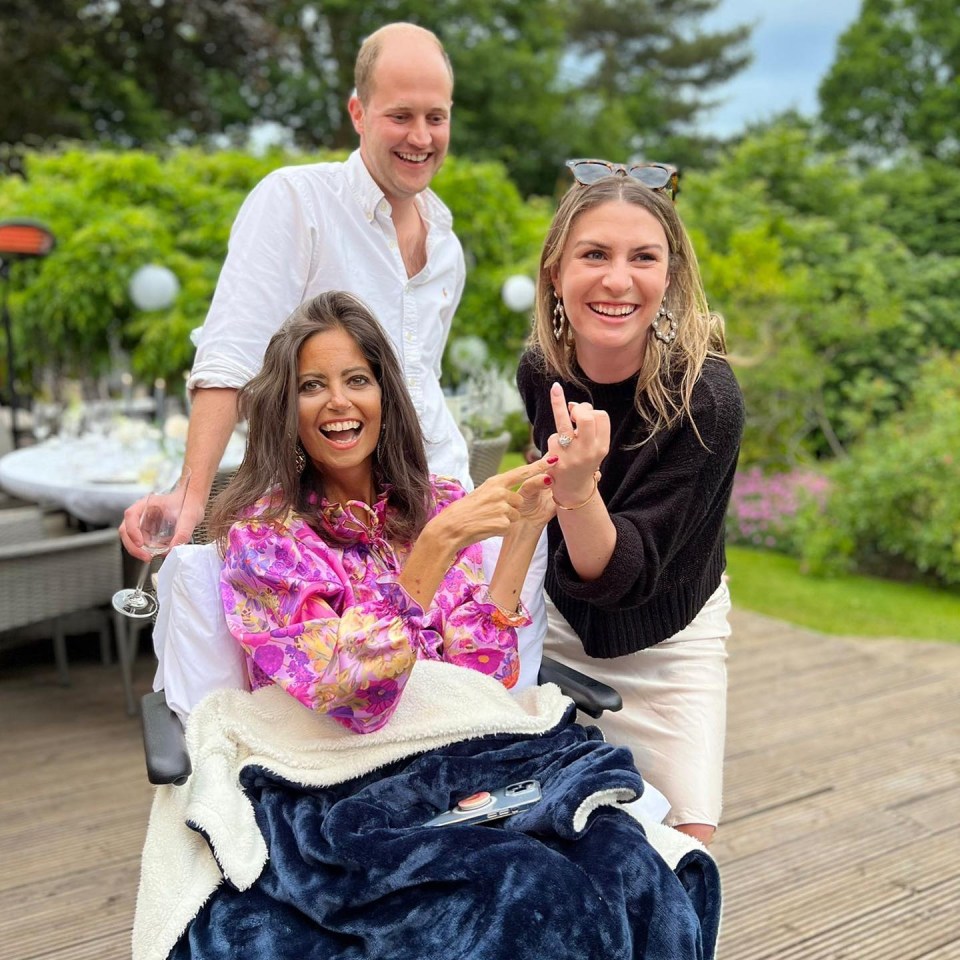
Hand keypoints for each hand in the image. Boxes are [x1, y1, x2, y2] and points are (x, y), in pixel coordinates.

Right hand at [118, 489, 204, 560]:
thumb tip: (174, 548)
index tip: (140, 543)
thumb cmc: (190, 502)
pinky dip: (150, 550)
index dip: (132, 530)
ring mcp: (145, 523)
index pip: (131, 516)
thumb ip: (183, 532)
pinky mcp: (150, 532)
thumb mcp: (189, 516)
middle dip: (134, 547)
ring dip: (142, 550)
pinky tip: (162, 551)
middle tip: (147, 557)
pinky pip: (145, 543)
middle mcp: (142, 513)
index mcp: (147, 504)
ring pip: (133, 539)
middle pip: (127, 530)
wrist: (194, 502)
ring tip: (158, 555)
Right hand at [424, 460, 550, 553]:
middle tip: (491, 512)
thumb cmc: (465, 511)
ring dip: (505, 520)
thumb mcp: (481, 493)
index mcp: (495, 482)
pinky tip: (487, 527)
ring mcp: (502, 507)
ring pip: (516, 515)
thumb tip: (515, 495)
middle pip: (519, 501)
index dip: (539, 467)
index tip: (553, 460)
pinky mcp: (503, 522)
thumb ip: (498, 490)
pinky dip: (500, 530)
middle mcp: (500, 492)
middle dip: (511, 508)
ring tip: (488, 520)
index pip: (521, 472)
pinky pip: (509, 527)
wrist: (451, 527)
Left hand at [546, 382, 608, 505]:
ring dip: (558, 403)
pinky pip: (553, 437)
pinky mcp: (556, 460)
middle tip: (573, 412)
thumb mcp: (594, 447)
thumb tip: (573, 405)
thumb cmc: (583, 462)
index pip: (601, 416)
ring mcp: (572, 455)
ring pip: (564, 422)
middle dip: (578, 408)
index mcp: (602, 446)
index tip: (583, 415)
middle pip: (586, 417)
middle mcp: (589, 450)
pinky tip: (556, 449)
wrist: (574, 491)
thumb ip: (589, 427)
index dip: (591, 411)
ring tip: (556, 390)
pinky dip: (554, 440)